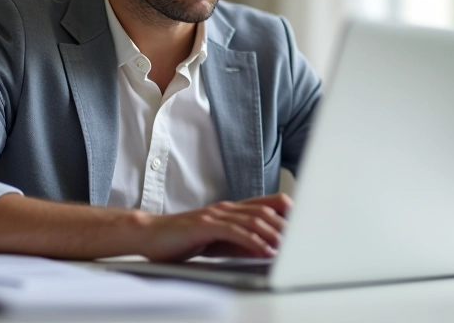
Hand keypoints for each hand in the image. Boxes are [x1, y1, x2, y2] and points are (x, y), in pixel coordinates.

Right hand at [136, 193, 292, 261]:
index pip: (265, 204)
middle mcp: (225, 207)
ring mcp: (214, 214)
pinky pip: (235, 231)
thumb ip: (240, 242)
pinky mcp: (204, 225)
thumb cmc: (182, 239)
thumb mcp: (217, 240)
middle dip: (286, 226)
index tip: (304, 224)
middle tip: (304, 240)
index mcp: (229, 209)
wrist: (149, 235)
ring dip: (274, 234)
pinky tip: (265, 250)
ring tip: (289, 248)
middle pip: (265, 211)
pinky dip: (253, 241)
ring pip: (253, 220)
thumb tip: (265, 249)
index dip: (286, 211)